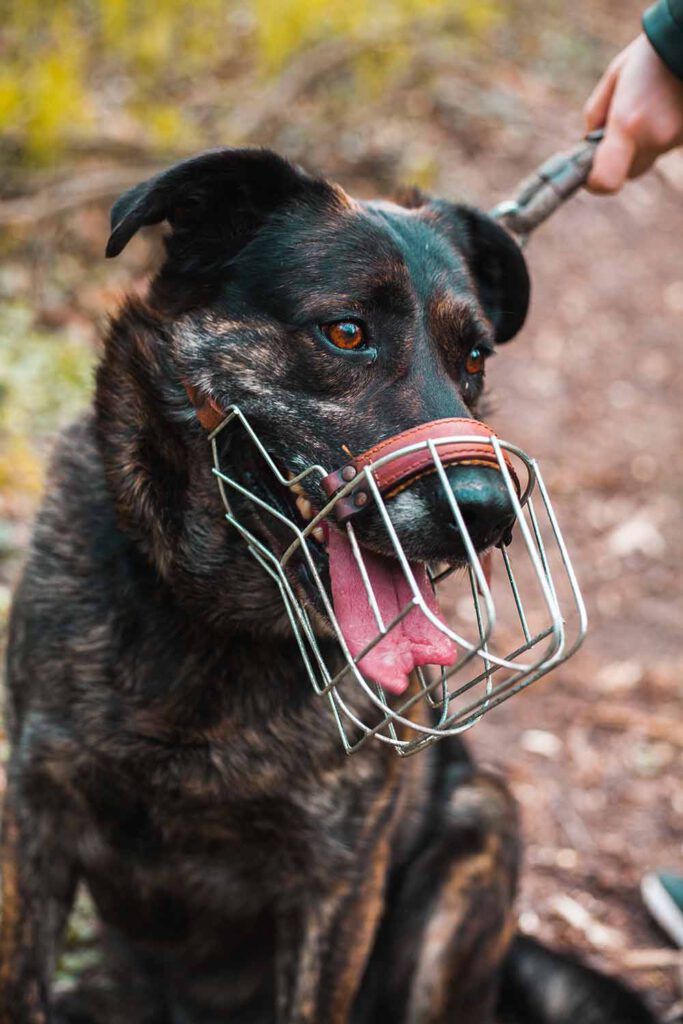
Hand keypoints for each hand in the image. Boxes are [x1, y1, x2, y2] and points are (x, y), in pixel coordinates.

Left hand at [584, 33, 682, 192]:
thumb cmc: (650, 56)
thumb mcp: (614, 78)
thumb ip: (596, 116)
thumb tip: (590, 142)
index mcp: (627, 124)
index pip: (606, 180)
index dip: (595, 183)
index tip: (590, 172)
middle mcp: (653, 137)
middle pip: (629, 172)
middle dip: (620, 158)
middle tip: (620, 130)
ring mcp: (674, 139)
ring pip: (648, 158)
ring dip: (642, 142)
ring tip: (648, 107)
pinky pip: (665, 145)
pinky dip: (660, 132)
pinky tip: (664, 106)